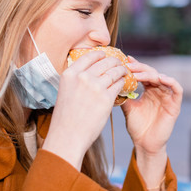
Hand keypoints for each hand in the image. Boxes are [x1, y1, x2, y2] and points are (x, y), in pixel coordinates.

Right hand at [42, 51, 127, 168]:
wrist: (68, 136)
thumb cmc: (66, 117)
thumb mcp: (65, 91)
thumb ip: (77, 79)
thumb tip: (91, 71)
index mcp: (70, 74)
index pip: (89, 56)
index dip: (100, 54)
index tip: (105, 55)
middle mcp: (83, 77)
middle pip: (105, 61)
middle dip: (115, 61)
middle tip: (119, 63)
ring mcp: (95, 87)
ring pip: (115, 72)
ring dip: (122, 71)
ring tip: (125, 72)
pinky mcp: (106, 98)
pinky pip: (119, 85)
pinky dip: (123, 83)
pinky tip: (125, 84)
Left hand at [121, 56, 182, 190]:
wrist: (145, 144)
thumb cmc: (137, 127)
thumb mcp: (128, 108)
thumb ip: (124, 95)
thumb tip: (113, 81)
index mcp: (149, 90)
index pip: (143, 74)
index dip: (136, 67)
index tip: (124, 61)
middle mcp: (159, 91)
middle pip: (152, 73)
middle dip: (141, 68)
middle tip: (129, 66)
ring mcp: (168, 97)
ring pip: (163, 78)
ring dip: (152, 74)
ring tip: (139, 74)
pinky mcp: (175, 105)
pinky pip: (177, 90)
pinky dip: (171, 82)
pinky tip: (161, 78)